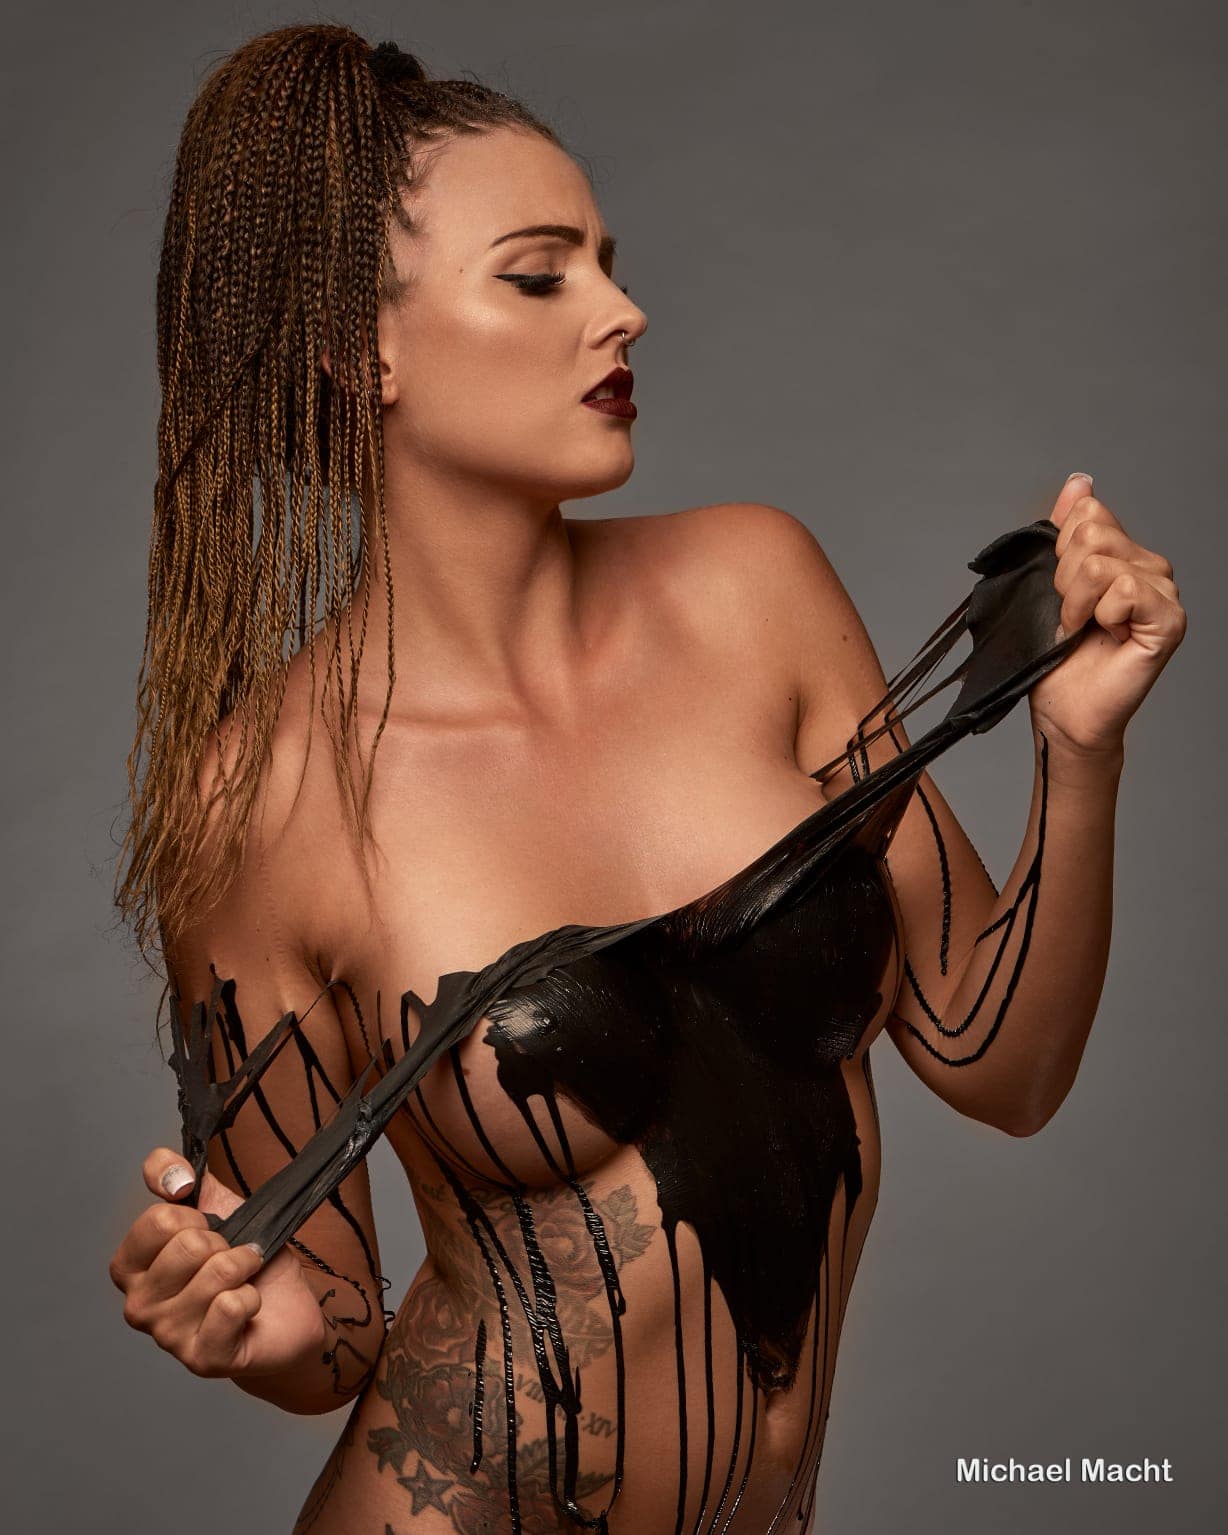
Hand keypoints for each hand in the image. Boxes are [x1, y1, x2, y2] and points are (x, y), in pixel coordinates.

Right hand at [108, 1147, 325, 1379]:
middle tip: (230, 1260)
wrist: (287, 1309)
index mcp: (132, 1268)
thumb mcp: (212, 1204)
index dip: (196, 1217)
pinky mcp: (201, 1359)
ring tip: (243, 1281)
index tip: (209, 1230)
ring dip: (244, 1267)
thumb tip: (173, 1177)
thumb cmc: (244, 1261)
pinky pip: (231, 1305)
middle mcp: (138, 1306)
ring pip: (215, 1273)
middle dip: (224, 1243)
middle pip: (188, 1245)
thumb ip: (176, 1175)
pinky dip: (252, 1297)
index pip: (157, 1220)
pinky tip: (249, 1309)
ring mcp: (167, 1337)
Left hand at [1028, 472, 1186, 759]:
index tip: (1060, 591)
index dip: (1059, 552)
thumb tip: (1080, 480)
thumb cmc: (1056, 659)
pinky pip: (1122, 588)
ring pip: (1099, 560)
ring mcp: (1163, 592)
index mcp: (1123, 554)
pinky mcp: (1169, 619)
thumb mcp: (1049, 585)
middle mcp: (1150, 567)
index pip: (1088, 512)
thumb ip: (1065, 531)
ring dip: (1076, 602)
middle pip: (1092, 531)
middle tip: (1073, 616)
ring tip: (1086, 628)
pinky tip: (1105, 636)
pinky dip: (1099, 615)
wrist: (1064, 711)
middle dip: (1063, 578)